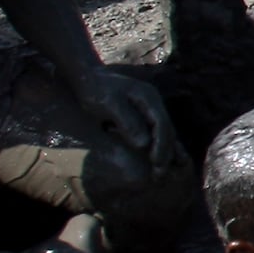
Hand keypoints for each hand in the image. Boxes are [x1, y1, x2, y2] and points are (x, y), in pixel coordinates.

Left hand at [85, 67, 182, 187]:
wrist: (87, 77)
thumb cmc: (96, 90)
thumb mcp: (110, 105)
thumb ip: (128, 123)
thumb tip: (144, 145)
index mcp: (149, 98)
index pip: (161, 125)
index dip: (161, 145)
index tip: (156, 163)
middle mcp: (153, 103)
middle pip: (166, 130)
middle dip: (166, 153)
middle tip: (160, 175)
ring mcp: (149, 108)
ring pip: (163, 133)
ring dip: (164, 152)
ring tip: (162, 172)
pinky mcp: (142, 114)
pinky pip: (155, 132)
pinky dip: (157, 146)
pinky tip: (157, 159)